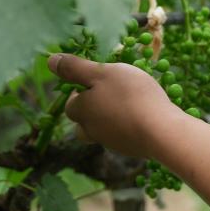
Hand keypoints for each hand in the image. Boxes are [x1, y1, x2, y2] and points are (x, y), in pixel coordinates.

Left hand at [48, 54, 177, 158]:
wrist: (160, 130)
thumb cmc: (129, 94)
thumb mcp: (101, 72)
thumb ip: (76, 67)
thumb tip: (49, 61)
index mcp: (82, 110)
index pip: (70, 105)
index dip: (79, 93)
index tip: (93, 82)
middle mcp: (92, 130)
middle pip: (82, 124)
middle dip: (89, 112)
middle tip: (107, 96)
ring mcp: (112, 142)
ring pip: (102, 131)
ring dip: (109, 119)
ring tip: (127, 104)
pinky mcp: (130, 149)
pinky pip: (122, 136)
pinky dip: (127, 127)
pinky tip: (142, 116)